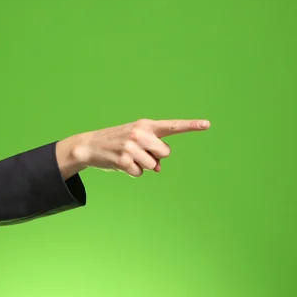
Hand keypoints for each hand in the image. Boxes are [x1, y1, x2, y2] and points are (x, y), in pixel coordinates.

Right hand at [56, 119, 209, 178]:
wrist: (89, 145)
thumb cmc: (117, 142)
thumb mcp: (135, 140)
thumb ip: (152, 149)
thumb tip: (159, 167)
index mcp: (146, 125)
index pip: (172, 126)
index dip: (191, 126)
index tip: (207, 124)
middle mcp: (140, 133)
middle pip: (165, 153)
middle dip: (155, 156)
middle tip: (138, 152)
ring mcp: (131, 146)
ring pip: (152, 165)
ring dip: (142, 165)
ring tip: (127, 157)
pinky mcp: (123, 159)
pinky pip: (139, 173)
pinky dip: (132, 172)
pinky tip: (121, 163)